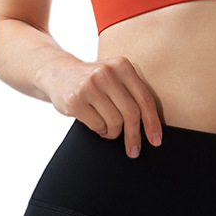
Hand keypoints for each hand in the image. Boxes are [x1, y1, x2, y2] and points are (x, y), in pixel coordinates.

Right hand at [37, 55, 162, 158]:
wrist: (59, 73)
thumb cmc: (94, 81)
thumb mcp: (115, 77)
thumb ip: (132, 93)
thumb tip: (153, 126)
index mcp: (122, 65)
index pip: (144, 98)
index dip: (152, 122)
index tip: (156, 140)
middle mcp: (107, 72)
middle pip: (131, 113)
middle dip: (134, 136)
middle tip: (134, 150)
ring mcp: (90, 85)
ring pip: (115, 122)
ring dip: (113, 132)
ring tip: (107, 127)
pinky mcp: (76, 99)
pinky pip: (98, 126)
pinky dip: (100, 131)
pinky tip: (96, 124)